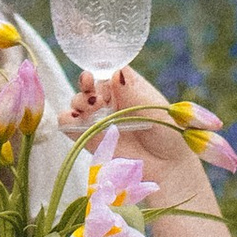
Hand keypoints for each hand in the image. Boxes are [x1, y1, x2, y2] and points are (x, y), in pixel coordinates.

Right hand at [58, 66, 210, 211]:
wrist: (168, 168)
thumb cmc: (169, 134)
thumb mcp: (155, 108)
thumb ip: (133, 92)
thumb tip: (116, 72)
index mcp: (128, 87)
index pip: (108, 68)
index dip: (103, 68)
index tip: (105, 76)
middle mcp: (111, 100)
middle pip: (89, 83)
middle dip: (87, 83)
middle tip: (95, 92)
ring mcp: (98, 118)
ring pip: (77, 101)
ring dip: (79, 100)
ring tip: (92, 107)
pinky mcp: (88, 137)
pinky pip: (69, 125)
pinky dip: (67, 119)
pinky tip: (77, 119)